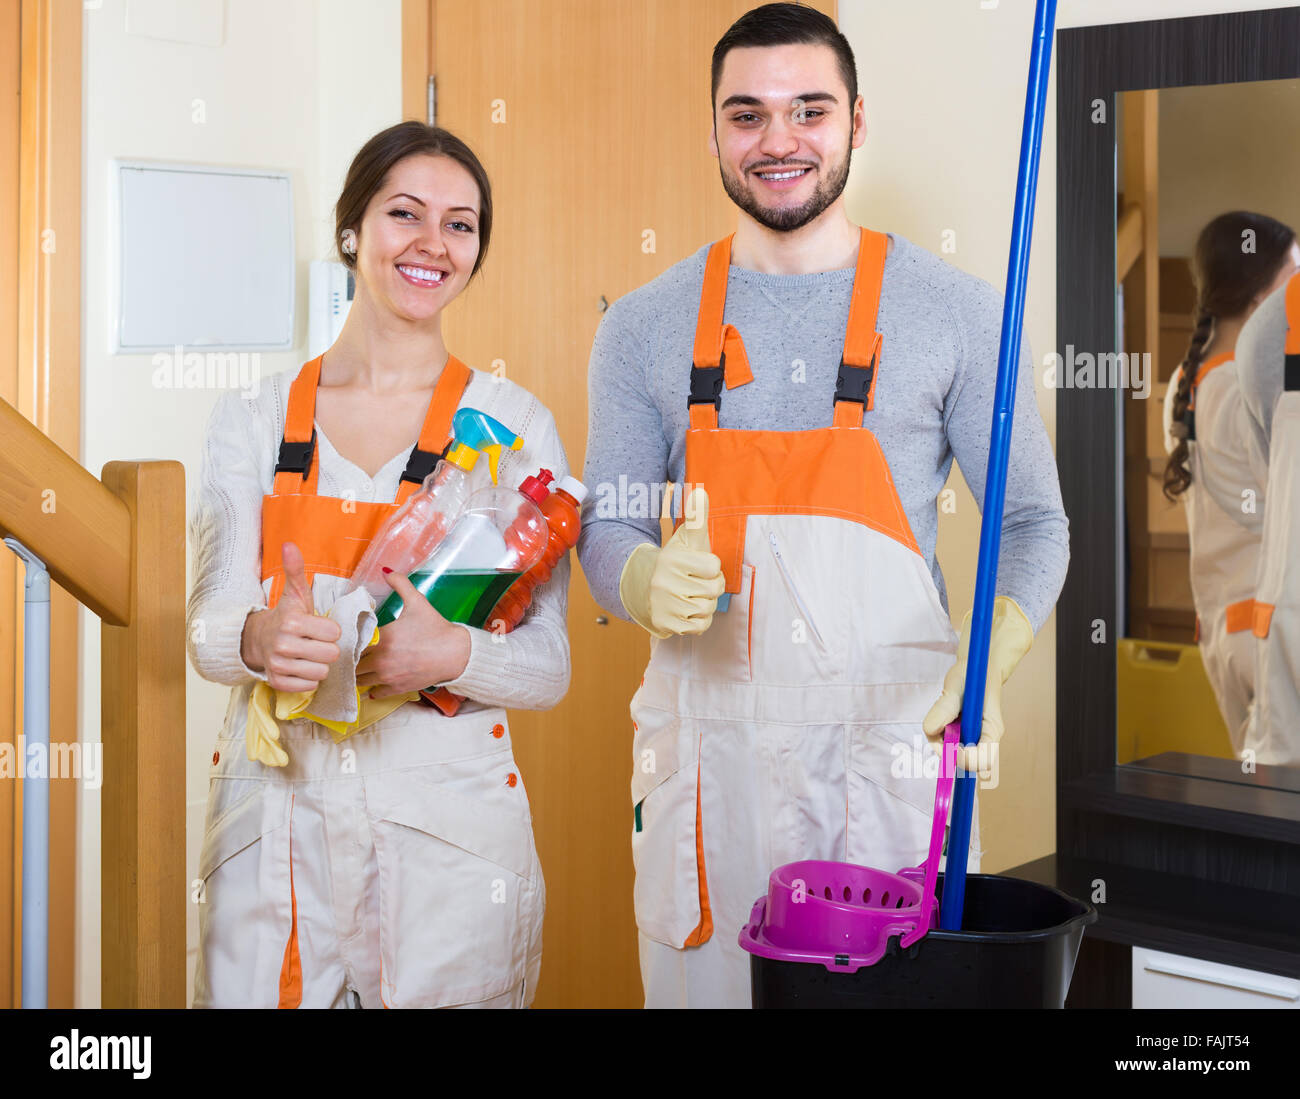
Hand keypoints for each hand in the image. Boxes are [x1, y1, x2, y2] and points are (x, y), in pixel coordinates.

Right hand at [242, 542, 340, 691]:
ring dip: (319, 664)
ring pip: (322, 672)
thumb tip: (289, 545)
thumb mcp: (295, 594)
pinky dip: (309, 679)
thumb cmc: (287, 616)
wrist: (259, 639)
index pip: (334, 633)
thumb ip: (296, 570)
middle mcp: (283, 645)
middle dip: (328, 649)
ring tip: (309, 655)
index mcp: (292, 622)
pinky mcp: (277, 683)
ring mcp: (278, 665)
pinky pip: (310, 686)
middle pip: (331, 654)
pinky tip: (301, 667)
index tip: (320, 627)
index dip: (331, 630)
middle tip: (316, 643)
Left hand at [356, 567, 471, 697]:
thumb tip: (386, 570)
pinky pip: (375, 692)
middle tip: (350, 652)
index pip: (352, 642)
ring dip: (357, 673)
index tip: (348, 637)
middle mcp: (380, 660)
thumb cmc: (436, 628)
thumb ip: (400, 584)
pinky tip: (373, 680)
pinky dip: (371, 687)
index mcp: (382, 638)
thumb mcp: (418, 602)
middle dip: (350, 658)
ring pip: (359, 680)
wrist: (456, 654)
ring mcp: (388, 677)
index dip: (348, 640)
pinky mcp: (397, 688)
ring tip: (358, 666)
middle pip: (351, 663)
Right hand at [618, 486, 724, 637]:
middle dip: (711, 587)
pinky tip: (689, 610)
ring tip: (693, 596)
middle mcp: (664, 583)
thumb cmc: (673, 561)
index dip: (711, 568)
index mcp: (672, 560)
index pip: (713, 567)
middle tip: (697, 583)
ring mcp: (664, 605)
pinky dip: (699, 621)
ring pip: (707, 609)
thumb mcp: (684, 538)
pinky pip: (699, 627)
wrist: (642, 586)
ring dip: (706, 604)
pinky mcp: (665, 624)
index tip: (700, 566)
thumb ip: (696, 516)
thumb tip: (701, 491)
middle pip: (713, 590)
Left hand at [922, 596, 1033, 772]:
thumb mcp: (957, 686)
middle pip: (966, 765)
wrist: (976, 668)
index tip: (948, 744)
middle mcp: (984, 740)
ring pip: (950, 757)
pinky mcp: (960, 738)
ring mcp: (972, 741)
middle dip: (946, 752)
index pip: (982, 761)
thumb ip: (944, 709)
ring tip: (943, 713)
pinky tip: (943, 718)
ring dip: (939, 741)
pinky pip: (944, 747)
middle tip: (938, 727)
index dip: (963, 759)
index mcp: (992, 730)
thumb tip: (930, 731)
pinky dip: (937, 736)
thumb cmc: (972, 675)